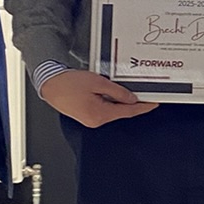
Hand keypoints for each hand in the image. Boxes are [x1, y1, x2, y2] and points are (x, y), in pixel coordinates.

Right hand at [40, 70, 155, 128]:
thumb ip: (117, 92)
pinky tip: (106, 91)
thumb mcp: (98, 83)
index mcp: (99, 114)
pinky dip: (108, 101)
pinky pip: (103, 108)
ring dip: (117, 99)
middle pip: (120, 111)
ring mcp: (90, 119)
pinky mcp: (86, 115)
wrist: (50, 84)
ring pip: (112, 109)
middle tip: (139, 91)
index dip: (143, 107)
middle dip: (130, 101)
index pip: (128, 112)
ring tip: (112, 86)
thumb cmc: (68, 83)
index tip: (153, 104)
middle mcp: (95, 120)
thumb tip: (131, 99)